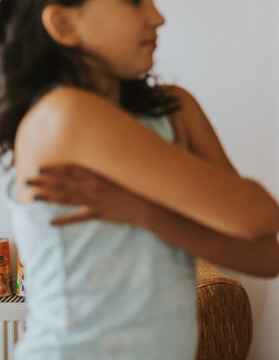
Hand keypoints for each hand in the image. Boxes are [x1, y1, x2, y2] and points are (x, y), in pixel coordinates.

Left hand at [26, 165, 149, 226]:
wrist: (149, 205)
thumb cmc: (137, 186)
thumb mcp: (123, 172)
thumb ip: (107, 167)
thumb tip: (94, 159)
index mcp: (99, 175)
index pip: (72, 170)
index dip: (55, 168)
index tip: (41, 167)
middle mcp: (93, 187)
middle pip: (63, 183)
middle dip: (44, 181)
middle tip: (27, 179)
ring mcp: (95, 201)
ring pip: (66, 199)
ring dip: (48, 197)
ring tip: (33, 196)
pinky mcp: (98, 214)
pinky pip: (77, 218)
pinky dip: (63, 220)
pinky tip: (50, 222)